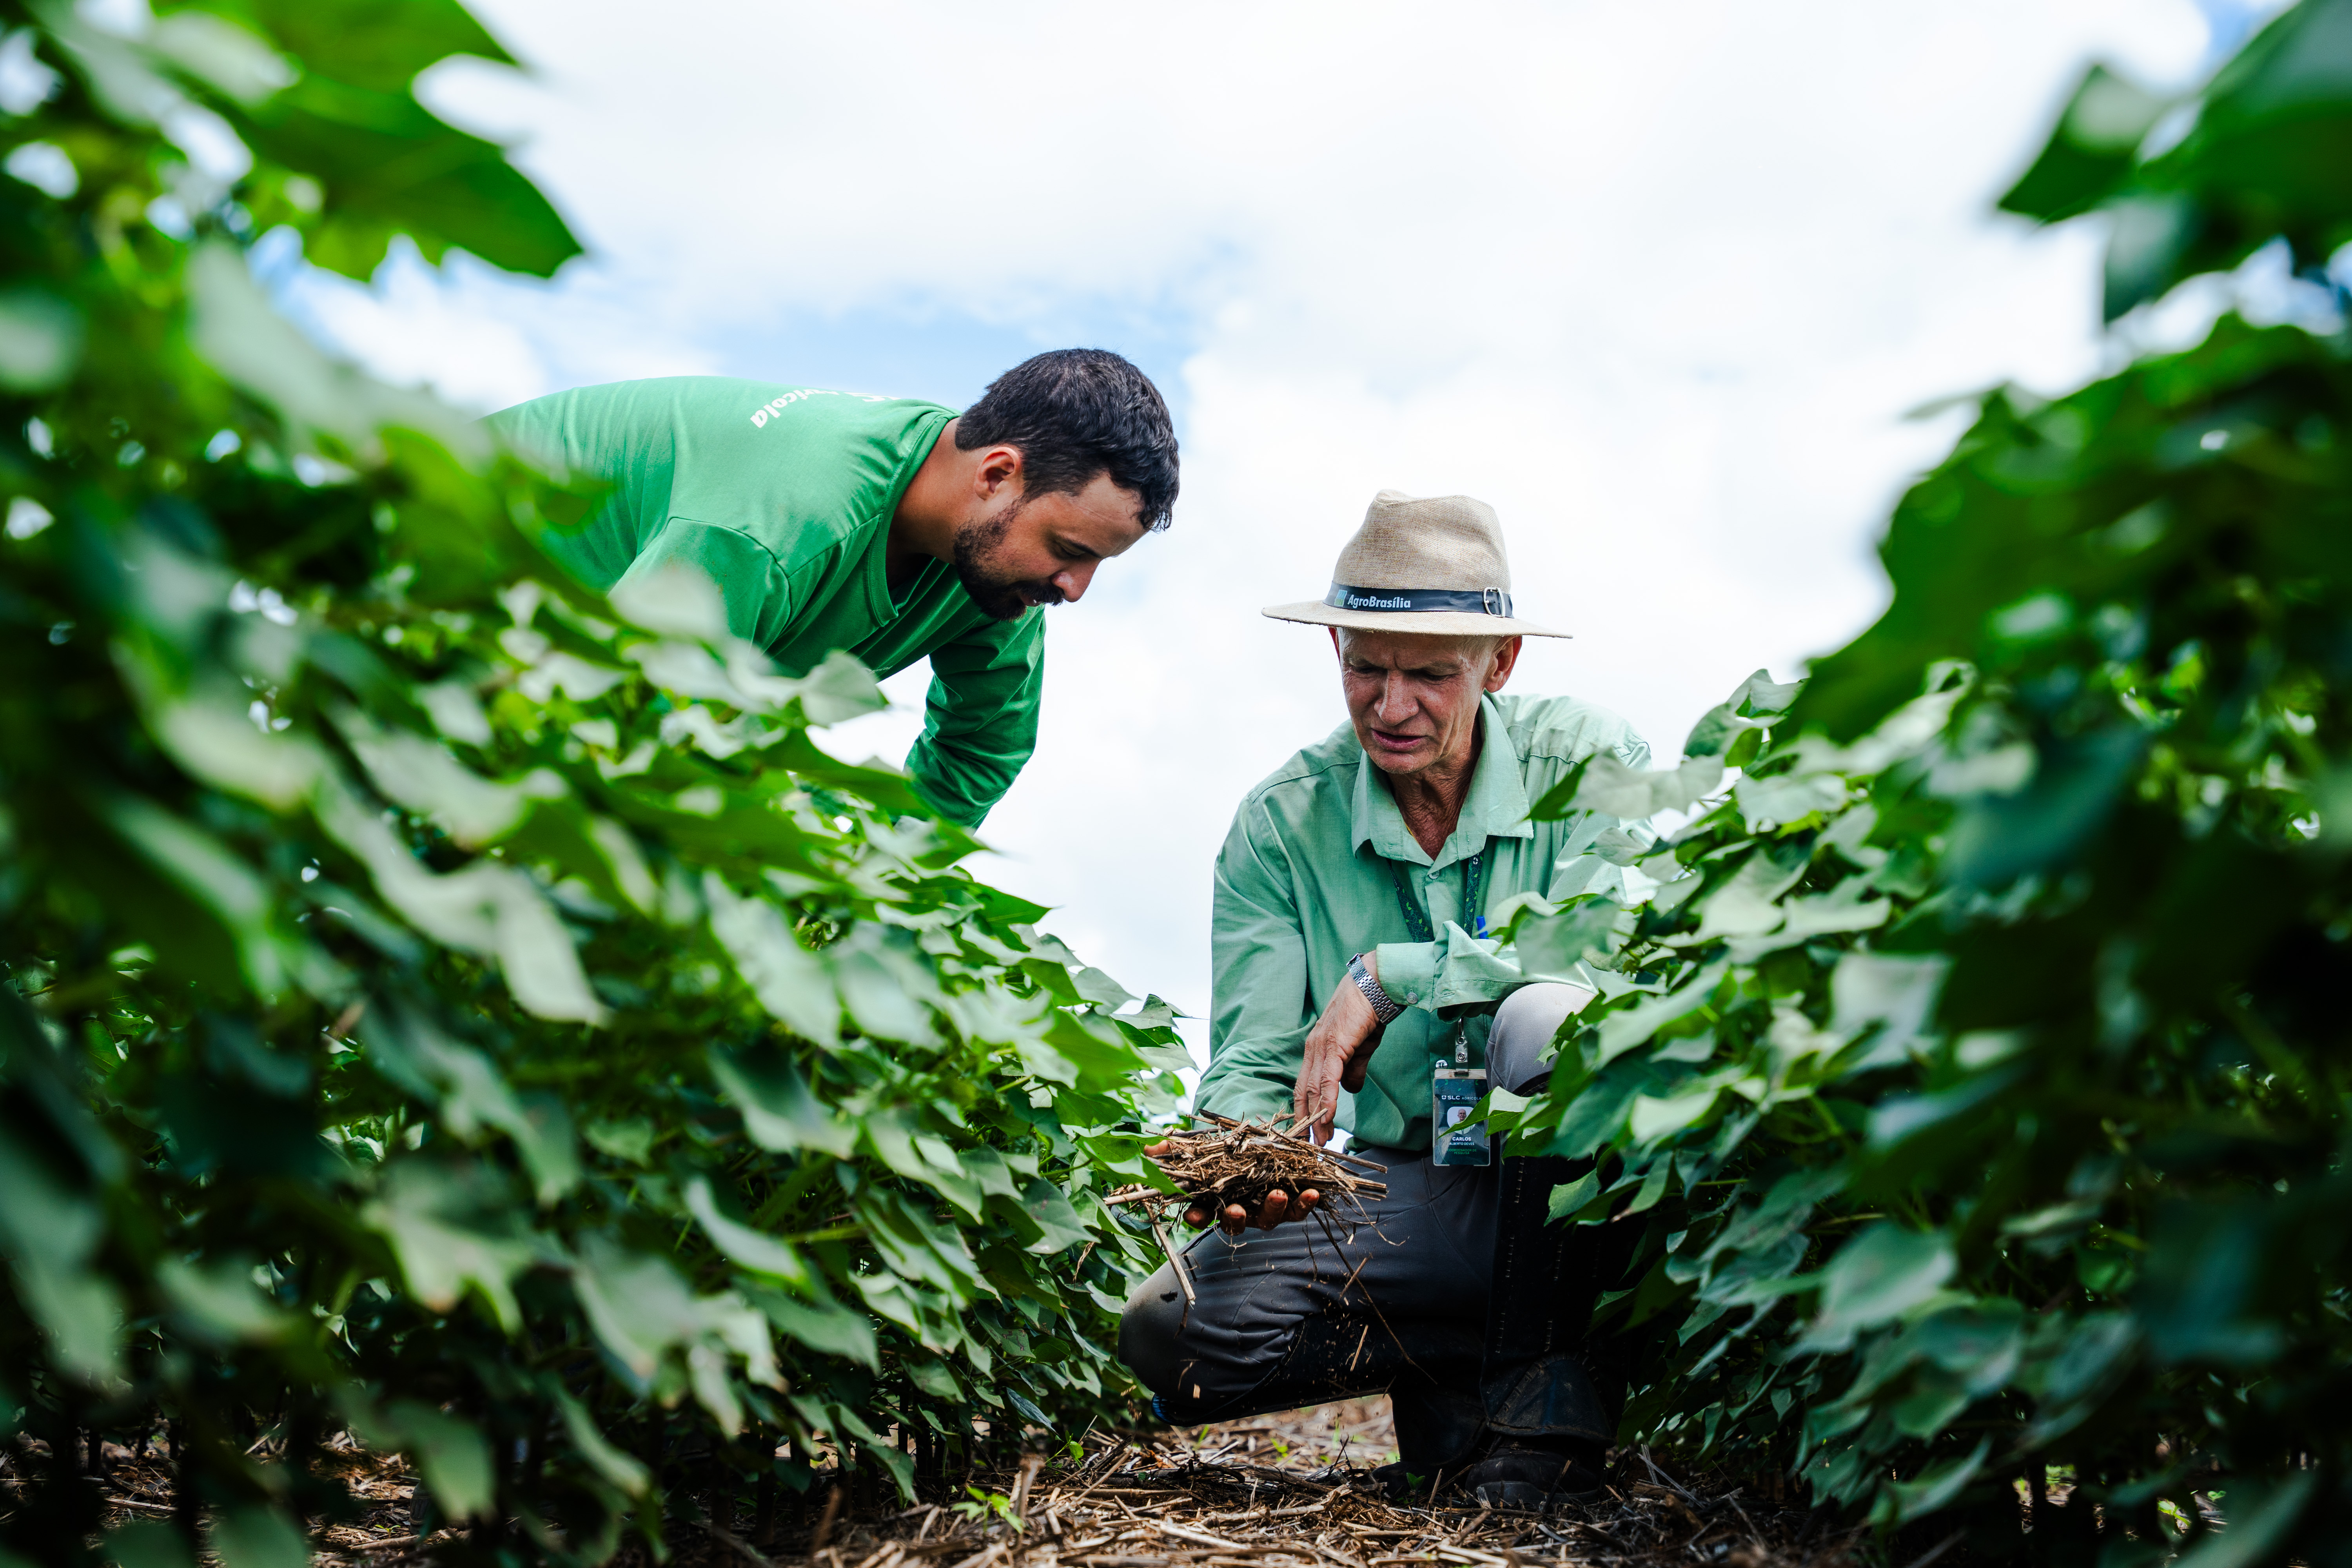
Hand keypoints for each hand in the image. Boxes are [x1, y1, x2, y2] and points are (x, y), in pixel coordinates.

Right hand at [1142, 1142, 1321, 1235]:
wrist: (1258, 1147)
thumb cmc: (1223, 1150)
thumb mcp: (1199, 1146)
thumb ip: (1175, 1149)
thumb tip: (1148, 1150)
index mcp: (1214, 1201)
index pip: (1201, 1213)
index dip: (1197, 1215)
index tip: (1194, 1214)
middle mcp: (1239, 1210)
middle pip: (1235, 1221)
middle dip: (1235, 1217)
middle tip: (1236, 1210)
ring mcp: (1263, 1209)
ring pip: (1268, 1218)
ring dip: (1273, 1208)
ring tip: (1279, 1195)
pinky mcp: (1289, 1203)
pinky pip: (1298, 1210)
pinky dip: (1305, 1204)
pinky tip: (1314, 1193)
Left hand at [1293, 963, 1386, 1145]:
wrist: (1377, 984)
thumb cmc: (1369, 1012)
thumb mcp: (1361, 1048)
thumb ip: (1353, 1069)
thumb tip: (1350, 1090)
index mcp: (1317, 1049)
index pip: (1305, 1085)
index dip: (1305, 1111)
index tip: (1309, 1133)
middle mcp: (1313, 1048)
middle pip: (1304, 1091)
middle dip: (1306, 1120)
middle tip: (1309, 1146)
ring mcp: (1322, 1045)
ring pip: (1314, 1088)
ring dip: (1316, 1117)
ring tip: (1319, 1140)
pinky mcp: (1335, 1044)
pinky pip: (1328, 1078)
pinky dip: (1327, 1100)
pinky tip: (1327, 1117)